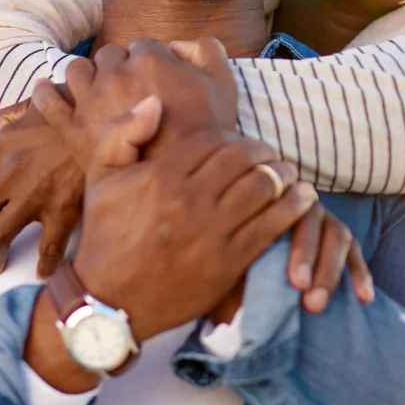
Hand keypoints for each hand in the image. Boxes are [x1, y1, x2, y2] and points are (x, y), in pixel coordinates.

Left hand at [0, 102, 83, 276]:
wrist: (109, 118)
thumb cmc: (76, 108)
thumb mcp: (33, 104)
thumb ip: (7, 117)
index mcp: (2, 147)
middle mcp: (10, 174)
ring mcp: (34, 196)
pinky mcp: (62, 211)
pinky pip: (47, 247)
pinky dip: (43, 263)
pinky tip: (43, 271)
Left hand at [31, 37, 236, 169]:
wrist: (181, 181)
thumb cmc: (206, 133)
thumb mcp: (224, 84)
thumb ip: (207, 50)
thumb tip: (179, 44)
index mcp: (149, 59)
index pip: (145, 45)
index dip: (152, 59)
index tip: (156, 76)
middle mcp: (115, 73)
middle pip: (110, 55)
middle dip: (118, 66)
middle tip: (129, 85)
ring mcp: (90, 100)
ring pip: (78, 69)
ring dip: (87, 73)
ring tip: (95, 85)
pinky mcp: (72, 129)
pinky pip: (49, 101)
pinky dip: (45, 91)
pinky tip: (46, 87)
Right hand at [69, 113, 315, 343]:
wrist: (107, 302)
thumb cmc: (106, 235)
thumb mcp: (101, 177)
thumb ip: (123, 132)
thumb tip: (155, 102)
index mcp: (161, 175)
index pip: (213, 139)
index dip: (233, 136)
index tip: (240, 143)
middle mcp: (189, 199)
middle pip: (243, 158)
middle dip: (263, 151)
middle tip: (270, 154)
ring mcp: (211, 232)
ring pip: (263, 187)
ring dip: (283, 175)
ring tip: (288, 173)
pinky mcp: (228, 262)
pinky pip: (271, 226)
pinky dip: (293, 208)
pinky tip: (303, 198)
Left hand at [209, 198, 374, 323]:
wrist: (258, 264)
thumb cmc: (234, 266)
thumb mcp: (229, 268)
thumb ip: (232, 275)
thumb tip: (233, 308)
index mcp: (268, 204)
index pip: (283, 213)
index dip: (296, 248)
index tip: (295, 283)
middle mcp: (297, 205)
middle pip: (312, 221)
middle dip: (312, 257)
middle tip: (304, 290)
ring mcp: (322, 218)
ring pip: (337, 233)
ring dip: (331, 269)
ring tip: (317, 304)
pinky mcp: (341, 238)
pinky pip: (354, 250)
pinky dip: (360, 272)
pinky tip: (365, 297)